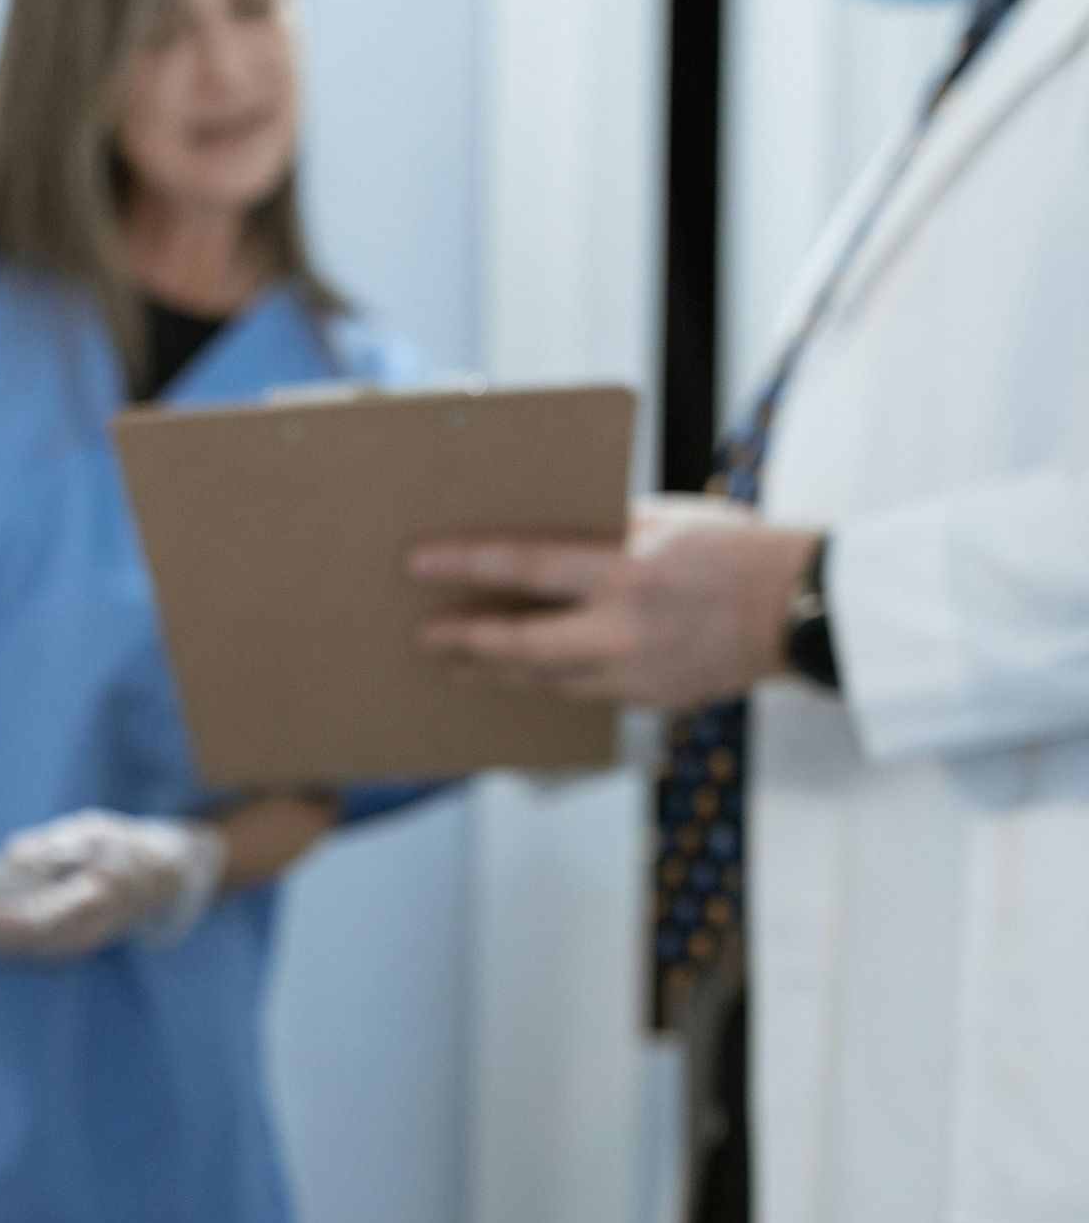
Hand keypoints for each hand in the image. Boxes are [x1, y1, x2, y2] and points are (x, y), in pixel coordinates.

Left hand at [0, 810, 227, 960]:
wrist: (159, 879)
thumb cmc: (123, 850)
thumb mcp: (96, 833)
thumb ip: (58, 847)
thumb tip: (15, 858)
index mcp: (88, 906)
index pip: (25, 920)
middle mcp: (74, 936)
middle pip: (9, 941)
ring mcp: (64, 946)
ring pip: (7, 948)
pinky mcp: (53, 945)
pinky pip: (12, 944)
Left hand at [411, 501, 822, 712]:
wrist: (801, 614)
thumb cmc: (738, 551)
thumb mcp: (670, 522)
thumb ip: (609, 533)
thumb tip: (549, 542)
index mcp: (629, 572)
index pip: (529, 565)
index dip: (469, 565)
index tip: (421, 562)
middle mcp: (625, 631)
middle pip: (523, 647)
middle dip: (468, 644)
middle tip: (424, 637)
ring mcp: (636, 676)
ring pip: (545, 682)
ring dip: (496, 672)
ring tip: (457, 664)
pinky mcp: (648, 701)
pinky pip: (582, 696)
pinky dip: (545, 684)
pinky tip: (520, 677)